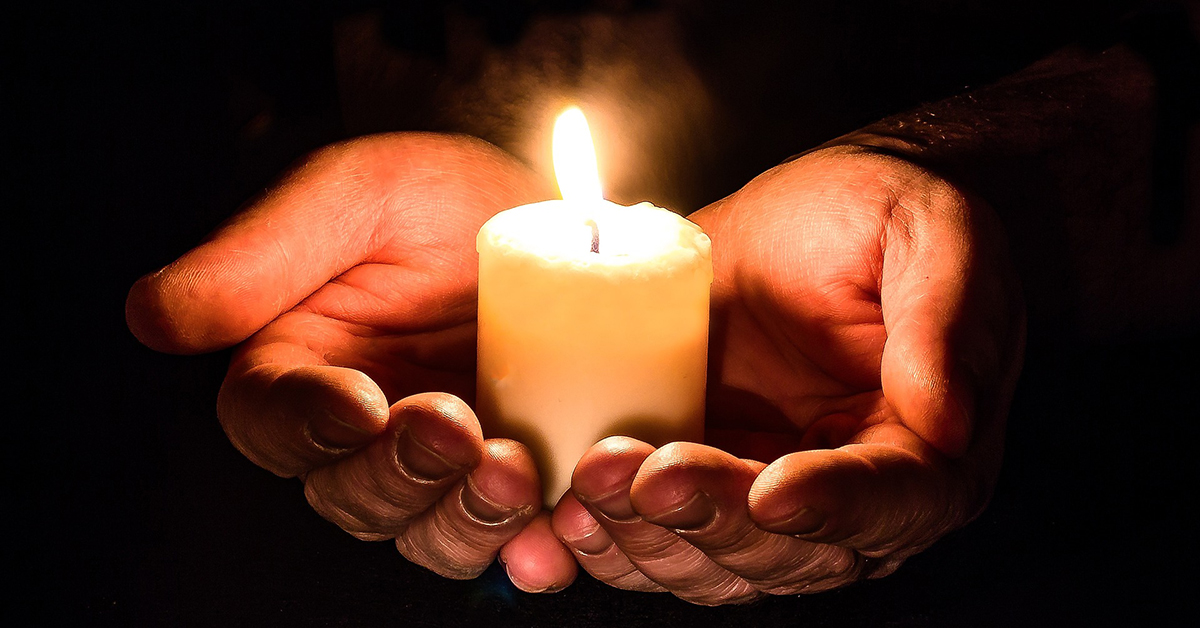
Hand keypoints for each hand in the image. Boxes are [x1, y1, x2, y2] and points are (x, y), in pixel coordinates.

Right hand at [126, 133, 576, 589]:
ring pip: (425, 532)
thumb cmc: (439, 197)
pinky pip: (509, 540)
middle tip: (455, 428)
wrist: (554, 217)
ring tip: (515, 470)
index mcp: (299, 367)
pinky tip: (554, 528)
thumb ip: (263, 252)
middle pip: (350, 494)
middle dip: (400, 473)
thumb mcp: (357, 194)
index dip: (308, 424)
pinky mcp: (512, 479)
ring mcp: (440, 465)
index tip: (361, 404)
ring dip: (463, 518)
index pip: (270, 420)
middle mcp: (360, 433)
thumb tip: (154, 316)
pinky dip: (529, 547)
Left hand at [550, 146, 1025, 602]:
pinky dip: (613, 536)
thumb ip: (945, 316)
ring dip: (648, 537)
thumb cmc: (880, 217)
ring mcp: (764, 498)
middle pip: (787, 551)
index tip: (772, 492)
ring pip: (713, 562)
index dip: (831, 507)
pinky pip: (657, 537)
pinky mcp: (698, 480)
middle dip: (712, 519)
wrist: (809, 216)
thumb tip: (946, 420)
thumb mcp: (934, 232)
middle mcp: (848, 499)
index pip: (892, 504)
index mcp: (926, 452)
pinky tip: (569, 508)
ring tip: (591, 483)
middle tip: (647, 473)